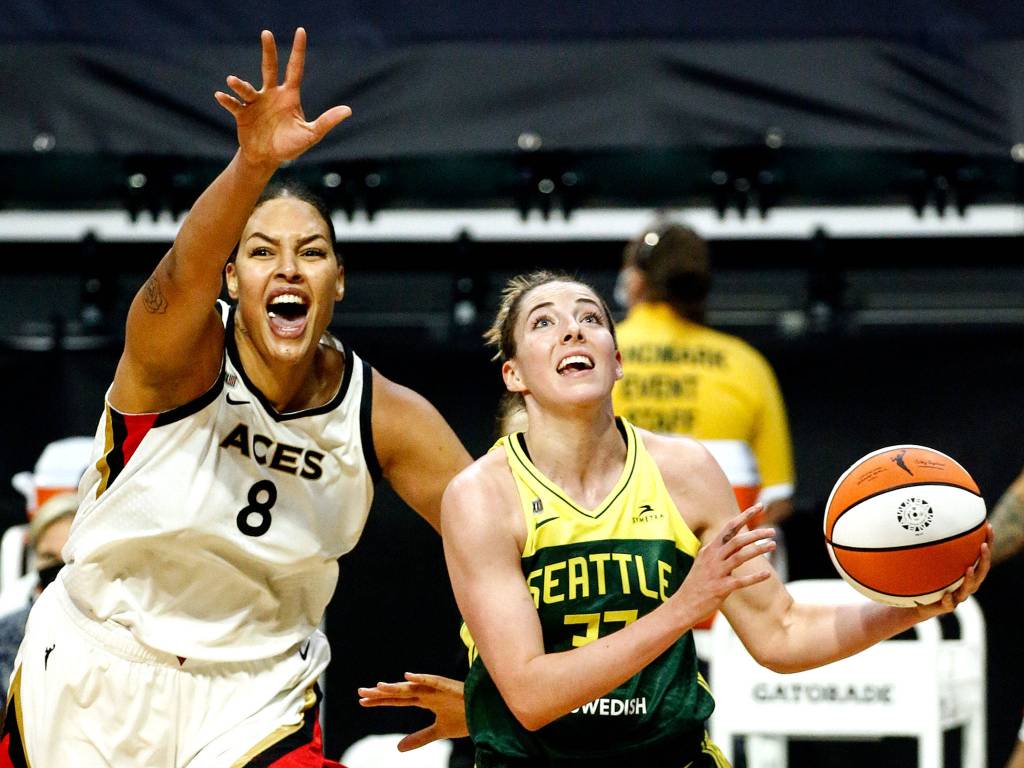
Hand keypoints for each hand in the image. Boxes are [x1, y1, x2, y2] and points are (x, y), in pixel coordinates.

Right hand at [214, 28, 350, 169]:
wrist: (267, 158)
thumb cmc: (290, 145)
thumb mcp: (310, 134)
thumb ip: (327, 122)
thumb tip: (348, 110)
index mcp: (289, 96)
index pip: (295, 69)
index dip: (298, 51)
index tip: (301, 31)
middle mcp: (271, 94)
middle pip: (269, 68)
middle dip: (268, 51)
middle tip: (266, 33)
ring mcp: (255, 103)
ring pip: (247, 88)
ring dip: (240, 84)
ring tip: (232, 80)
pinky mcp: (242, 114)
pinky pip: (234, 105)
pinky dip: (228, 101)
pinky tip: (221, 96)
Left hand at [357, 672, 467, 750]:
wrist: (487, 713)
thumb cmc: (465, 717)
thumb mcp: (439, 732)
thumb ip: (419, 738)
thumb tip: (398, 748)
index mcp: (425, 700)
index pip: (398, 701)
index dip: (381, 701)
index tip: (362, 702)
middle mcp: (428, 692)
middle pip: (400, 692)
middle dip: (381, 693)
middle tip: (361, 693)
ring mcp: (438, 689)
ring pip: (413, 686)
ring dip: (396, 686)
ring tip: (379, 686)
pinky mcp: (449, 687)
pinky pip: (434, 681)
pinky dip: (422, 678)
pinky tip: (409, 676)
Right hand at [675, 504, 775, 620]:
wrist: (682, 605)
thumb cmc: (696, 584)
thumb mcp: (704, 562)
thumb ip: (718, 552)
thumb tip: (733, 543)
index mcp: (709, 550)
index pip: (729, 528)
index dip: (745, 515)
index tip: (759, 506)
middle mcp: (712, 558)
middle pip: (736, 540)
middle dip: (756, 534)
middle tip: (772, 531)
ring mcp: (716, 573)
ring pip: (740, 556)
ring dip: (758, 550)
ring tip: (773, 545)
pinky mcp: (721, 588)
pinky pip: (740, 581)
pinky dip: (754, 577)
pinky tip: (767, 574)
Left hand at [914, 522, 992, 618]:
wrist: (917, 603)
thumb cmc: (927, 577)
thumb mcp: (930, 558)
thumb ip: (933, 543)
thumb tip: (927, 516)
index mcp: (966, 571)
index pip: (981, 555)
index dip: (988, 542)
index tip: (987, 526)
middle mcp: (966, 583)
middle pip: (981, 571)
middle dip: (985, 558)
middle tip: (983, 546)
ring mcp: (958, 596)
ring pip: (969, 588)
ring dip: (970, 579)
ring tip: (969, 568)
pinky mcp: (946, 607)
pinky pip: (950, 604)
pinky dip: (949, 599)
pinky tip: (947, 594)